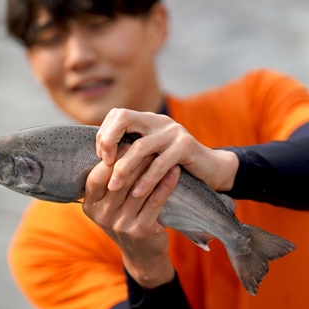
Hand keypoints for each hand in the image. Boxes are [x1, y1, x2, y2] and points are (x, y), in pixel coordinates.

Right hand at [83, 145, 180, 288]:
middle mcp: (102, 216)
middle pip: (120, 180)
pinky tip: (175, 171)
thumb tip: (116, 142)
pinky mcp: (140, 230)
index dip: (111, 159)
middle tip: (150, 141)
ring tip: (164, 152)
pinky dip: (166, 184)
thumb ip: (109, 180)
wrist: (142, 254)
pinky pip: (155, 201)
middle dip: (136, 159)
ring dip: (153, 168)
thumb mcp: (110, 202)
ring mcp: (120, 224)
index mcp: (90, 206)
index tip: (126, 142)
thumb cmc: (126, 218)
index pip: (96, 177)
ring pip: (139, 188)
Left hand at [96, 108, 238, 197]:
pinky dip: (147, 180)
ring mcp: (173, 132)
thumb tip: (98, 161)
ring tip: (114, 188)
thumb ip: (130, 152)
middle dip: (109, 141)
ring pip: (140, 146)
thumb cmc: (173, 167)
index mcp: (147, 120)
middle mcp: (159, 121)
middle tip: (105, 166)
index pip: (118, 114)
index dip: (105, 134)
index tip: (102, 158)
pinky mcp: (186, 146)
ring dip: (124, 169)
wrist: (210, 170)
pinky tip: (137, 193)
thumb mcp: (149, 156)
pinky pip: (160, 163)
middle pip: (125, 118)